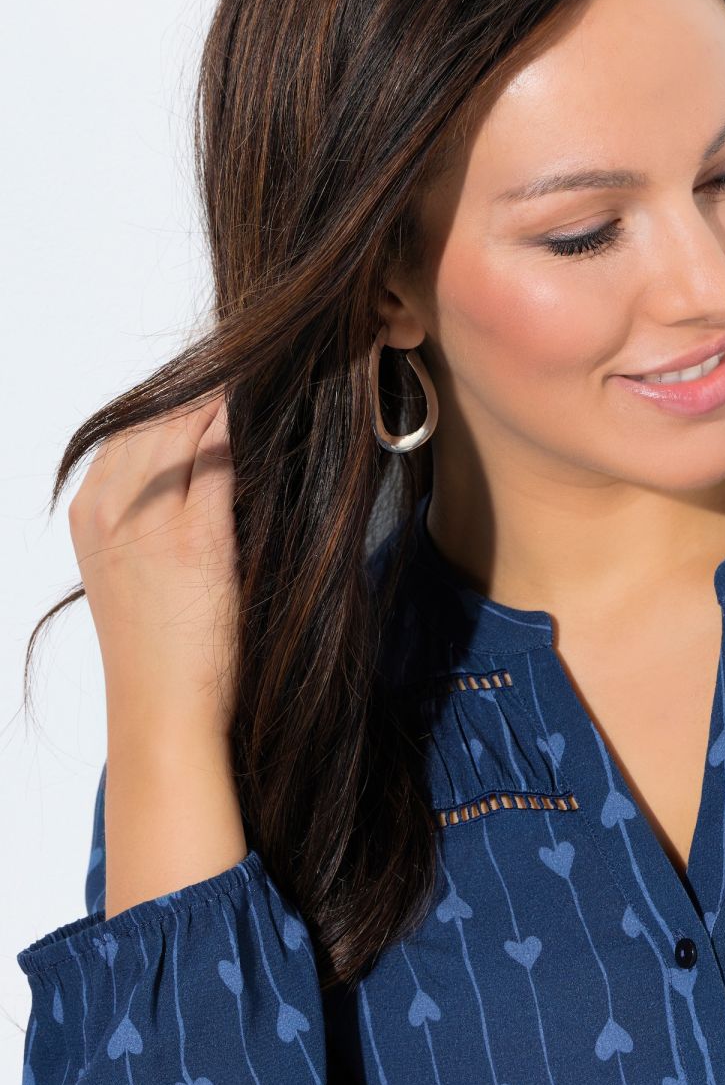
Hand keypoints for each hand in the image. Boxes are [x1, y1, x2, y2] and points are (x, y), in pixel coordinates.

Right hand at [68, 391, 240, 734]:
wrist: (162, 712)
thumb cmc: (164, 652)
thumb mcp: (135, 572)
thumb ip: (155, 517)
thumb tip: (208, 470)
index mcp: (90, 512)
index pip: (136, 427)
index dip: (185, 402)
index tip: (231, 384)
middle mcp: (108, 507)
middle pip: (159, 417)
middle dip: (210, 392)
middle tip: (264, 372)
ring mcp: (145, 519)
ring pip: (186, 427)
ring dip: (229, 401)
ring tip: (274, 385)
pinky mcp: (191, 539)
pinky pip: (218, 458)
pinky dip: (243, 430)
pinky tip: (273, 416)